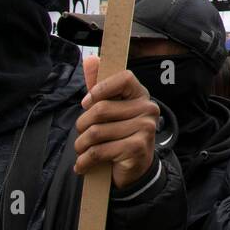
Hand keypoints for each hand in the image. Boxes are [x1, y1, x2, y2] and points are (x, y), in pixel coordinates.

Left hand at [74, 54, 158, 189]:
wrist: (134, 170)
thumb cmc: (118, 135)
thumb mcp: (108, 109)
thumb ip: (98, 85)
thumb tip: (90, 58)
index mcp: (141, 94)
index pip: (124, 77)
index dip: (100, 88)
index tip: (86, 103)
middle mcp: (148, 108)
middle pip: (101, 109)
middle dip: (82, 125)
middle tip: (81, 136)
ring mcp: (145, 128)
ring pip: (96, 132)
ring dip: (81, 146)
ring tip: (82, 151)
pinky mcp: (137, 148)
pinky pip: (100, 151)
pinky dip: (85, 161)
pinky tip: (83, 164)